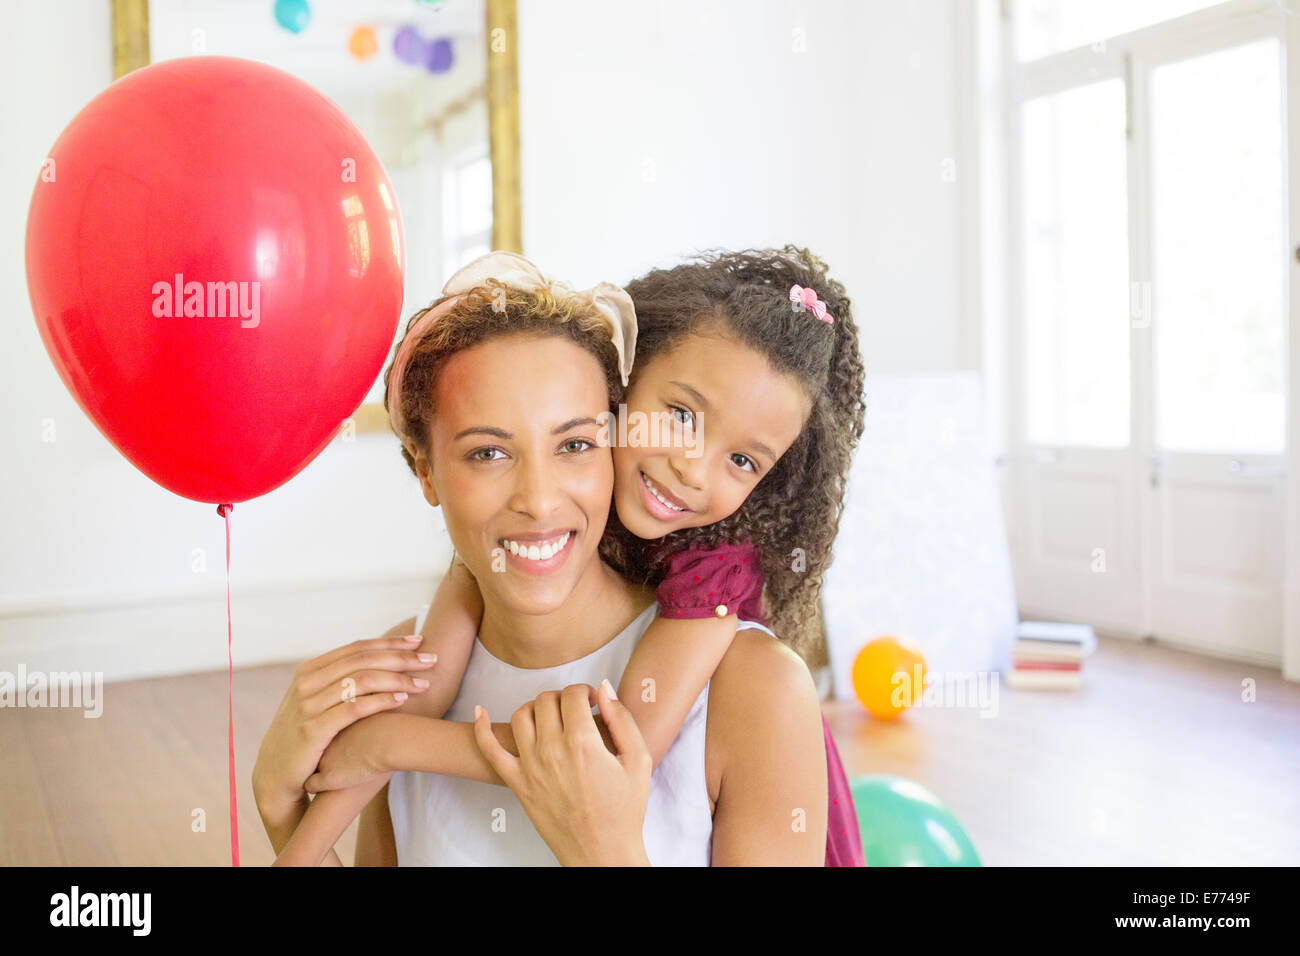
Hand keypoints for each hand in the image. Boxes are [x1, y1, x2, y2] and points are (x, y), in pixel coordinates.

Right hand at [252, 633, 435, 817]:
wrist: (275, 775)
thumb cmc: (306, 738)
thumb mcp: (317, 702)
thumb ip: (339, 681)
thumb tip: (378, 661)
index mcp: (310, 670)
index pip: (357, 648)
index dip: (390, 642)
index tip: (420, 641)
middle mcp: (307, 682)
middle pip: (363, 660)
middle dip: (402, 657)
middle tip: (431, 659)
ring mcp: (307, 705)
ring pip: (361, 681)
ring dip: (398, 679)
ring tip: (423, 683)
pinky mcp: (312, 729)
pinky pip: (353, 708)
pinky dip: (381, 701)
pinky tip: (402, 700)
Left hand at [472, 681, 651, 865]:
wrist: (602, 853)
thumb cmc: (624, 811)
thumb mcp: (638, 760)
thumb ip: (622, 719)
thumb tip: (605, 689)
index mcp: (583, 743)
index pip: (573, 695)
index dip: (585, 691)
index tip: (592, 700)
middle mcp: (552, 751)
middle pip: (546, 700)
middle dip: (563, 697)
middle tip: (575, 710)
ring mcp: (530, 767)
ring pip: (522, 716)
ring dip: (536, 707)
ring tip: (550, 716)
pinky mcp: (517, 784)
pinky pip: (489, 750)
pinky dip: (481, 727)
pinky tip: (480, 712)